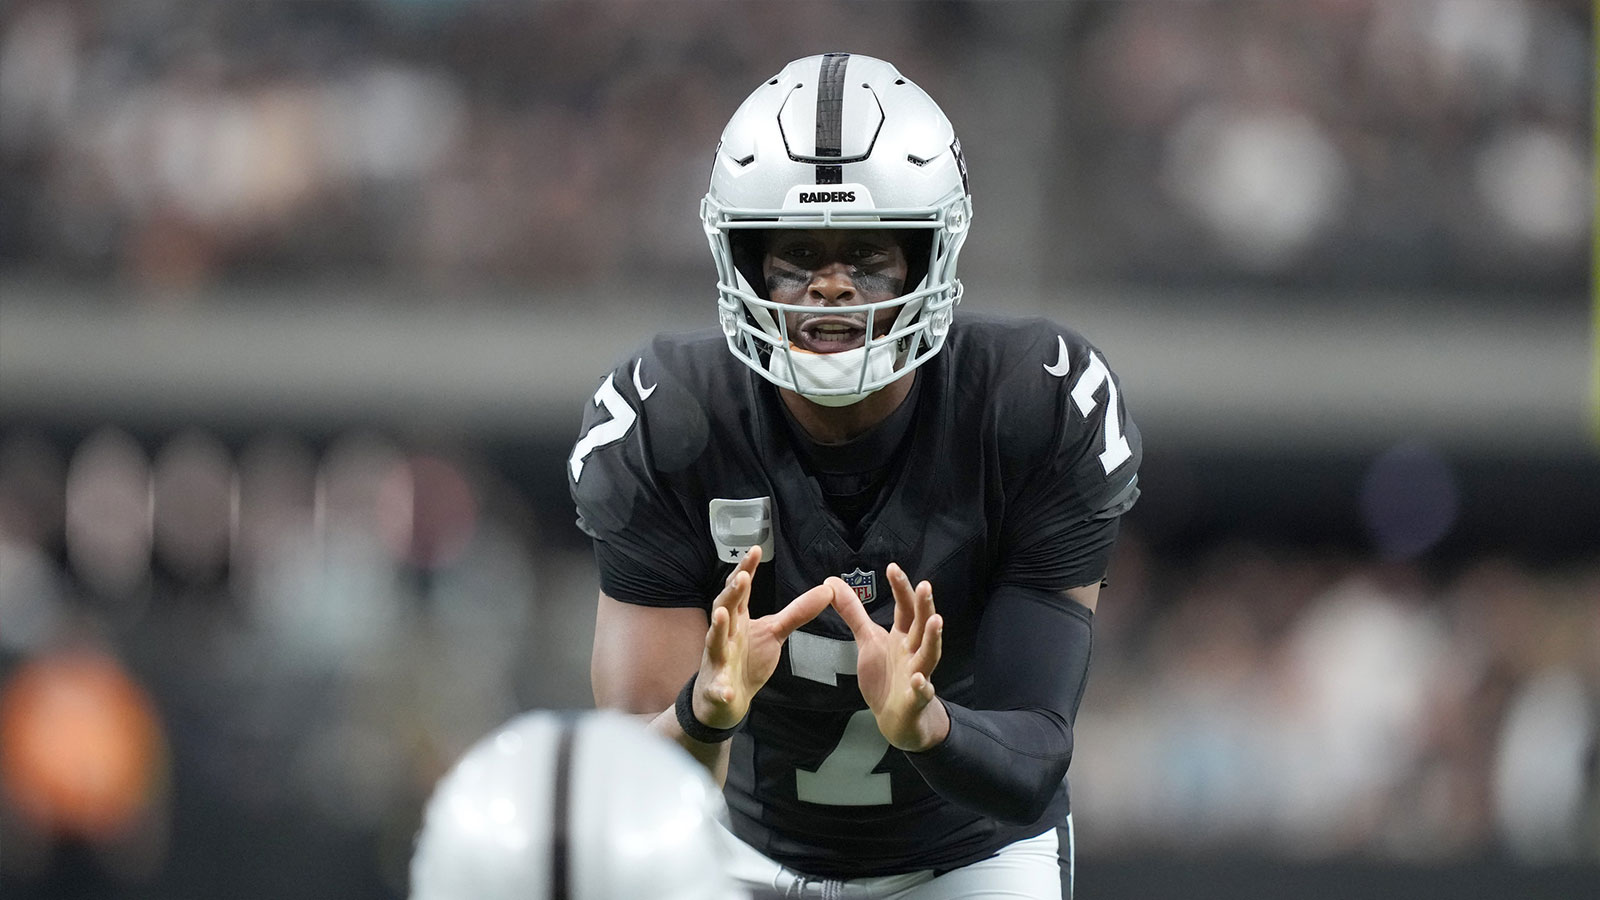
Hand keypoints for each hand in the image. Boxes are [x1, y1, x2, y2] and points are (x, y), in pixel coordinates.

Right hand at [692, 545, 833, 729]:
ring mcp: (718, 659)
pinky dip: (720, 690)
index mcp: (738, 619)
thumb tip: (826, 590)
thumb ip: (797, 612)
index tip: (754, 550)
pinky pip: (718, 689)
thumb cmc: (747, 658)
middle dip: (732, 593)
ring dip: (718, 628)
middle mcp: (725, 634)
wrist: (723, 698)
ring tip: (722, 615)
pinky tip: (725, 691)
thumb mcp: (774, 632)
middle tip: (741, 578)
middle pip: (725, 608)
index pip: (741, 591)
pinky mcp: (716, 687)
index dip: (746, 570)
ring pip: (714, 641)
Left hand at [829, 563, 947, 750]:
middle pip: (922, 625)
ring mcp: (918, 674)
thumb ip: (854, 612)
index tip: (892, 568)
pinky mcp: (915, 700)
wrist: (896, 717)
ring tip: (937, 621)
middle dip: (925, 606)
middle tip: (926, 586)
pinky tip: (919, 680)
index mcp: (904, 636)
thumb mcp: (868, 640)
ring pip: (929, 654)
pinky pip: (921, 692)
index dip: (900, 588)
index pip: (905, 608)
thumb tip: (834, 584)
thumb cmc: (886, 675)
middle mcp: (914, 651)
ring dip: (934, 638)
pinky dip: (922, 687)